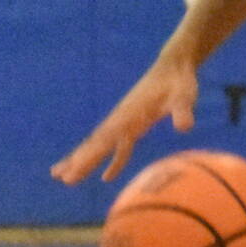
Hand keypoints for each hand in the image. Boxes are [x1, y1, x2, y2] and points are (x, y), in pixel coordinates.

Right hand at [52, 58, 198, 183]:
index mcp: (130, 116)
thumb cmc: (180, 83)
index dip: (90, 158)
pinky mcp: (131, 123)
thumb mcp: (184, 96)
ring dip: (81, 159)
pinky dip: (107, 159)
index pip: (106, 141)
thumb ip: (183, 111)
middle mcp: (121, 119)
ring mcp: (123, 121)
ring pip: (99, 144)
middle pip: (97, 144)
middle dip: (79, 161)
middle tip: (61, 179)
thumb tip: (185, 127)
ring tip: (60, 175)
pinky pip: (114, 145)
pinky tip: (106, 177)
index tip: (74, 172)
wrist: (173, 67)